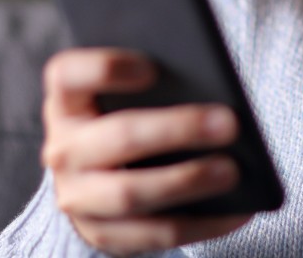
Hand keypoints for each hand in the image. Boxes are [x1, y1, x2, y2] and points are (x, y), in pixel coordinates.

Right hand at [40, 48, 252, 255]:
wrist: (96, 179)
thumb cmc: (124, 118)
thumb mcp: (124, 96)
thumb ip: (155, 84)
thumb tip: (210, 86)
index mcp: (66, 102)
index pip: (67, 76)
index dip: (105, 69)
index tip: (152, 68)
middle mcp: (63, 149)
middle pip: (118, 137)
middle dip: (177, 130)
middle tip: (228, 123)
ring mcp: (77, 196)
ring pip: (131, 193)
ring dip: (187, 182)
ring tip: (232, 171)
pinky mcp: (102, 234)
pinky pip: (155, 233)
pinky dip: (201, 224)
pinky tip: (238, 211)